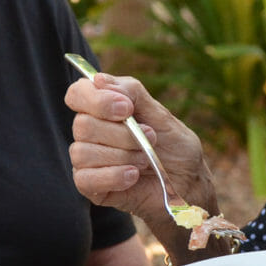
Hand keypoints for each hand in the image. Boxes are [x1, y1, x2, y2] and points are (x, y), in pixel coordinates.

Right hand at [65, 71, 214, 226]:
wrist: (188, 184)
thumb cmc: (175, 147)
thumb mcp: (161, 115)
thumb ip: (133, 94)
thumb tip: (100, 80)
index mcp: (103, 108)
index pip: (77, 94)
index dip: (97, 100)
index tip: (127, 109)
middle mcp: (90, 132)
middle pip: (82, 125)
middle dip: (122, 134)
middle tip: (150, 138)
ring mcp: (88, 160)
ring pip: (83, 152)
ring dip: (122, 156)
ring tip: (145, 160)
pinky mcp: (90, 186)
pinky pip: (85, 179)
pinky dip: (114, 176)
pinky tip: (134, 176)